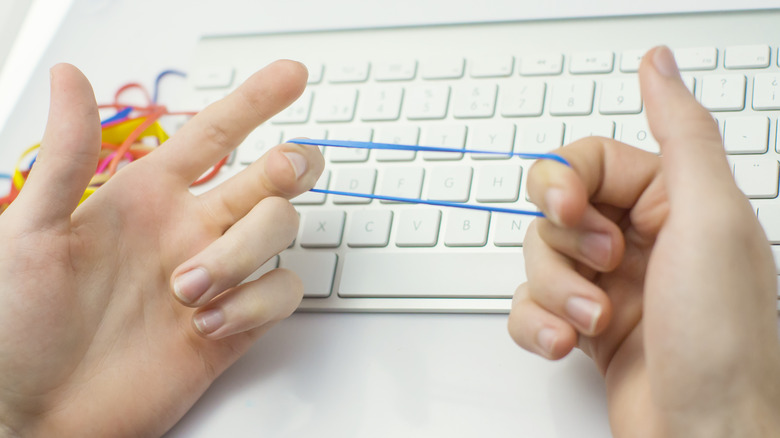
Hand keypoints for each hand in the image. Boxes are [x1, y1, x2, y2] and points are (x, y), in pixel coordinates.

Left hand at [0, 61, 323, 436]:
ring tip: (188, 288)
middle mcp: (191, 231)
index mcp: (148, 199)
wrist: (33, 417)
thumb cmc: (15, 328)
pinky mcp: (234, 324)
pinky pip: (281, 293)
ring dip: (244, 254)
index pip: (216, 134)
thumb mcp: (29, 234)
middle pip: (272, 179)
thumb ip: (67, 157)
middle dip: (289, 167)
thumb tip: (71, 79)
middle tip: (280, 170)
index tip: (291, 75)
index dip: (256, 100)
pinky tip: (206, 322)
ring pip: (279, 233)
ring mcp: (217, 277)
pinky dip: (255, 303)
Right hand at [508, 46, 779, 435]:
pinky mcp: (583, 326)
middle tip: (599, 265)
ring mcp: (609, 285)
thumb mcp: (711, 219)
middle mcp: (639, 240)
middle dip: (563, 243)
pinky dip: (535, 324)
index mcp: (675, 204)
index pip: (589, 160)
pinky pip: (528, 304)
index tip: (569, 208)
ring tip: (595, 320)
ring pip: (537, 258)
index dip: (564, 181)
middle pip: (555, 210)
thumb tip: (658, 64)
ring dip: (554, 291)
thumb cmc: (722, 343)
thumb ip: (681, 133)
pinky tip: (564, 343)